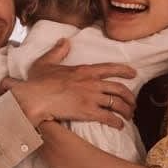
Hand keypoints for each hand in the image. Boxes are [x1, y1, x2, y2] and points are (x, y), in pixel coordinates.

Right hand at [1, 39, 136, 128]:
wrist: (34, 98)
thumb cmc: (38, 82)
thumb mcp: (46, 62)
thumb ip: (58, 51)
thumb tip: (64, 41)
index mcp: (84, 70)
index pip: (110, 68)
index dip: (124, 71)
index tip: (133, 74)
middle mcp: (92, 83)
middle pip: (119, 88)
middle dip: (130, 97)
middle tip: (133, 103)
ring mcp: (91, 98)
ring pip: (118, 103)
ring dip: (126, 110)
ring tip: (129, 116)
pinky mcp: (88, 112)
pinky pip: (109, 117)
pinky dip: (117, 122)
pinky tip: (119, 126)